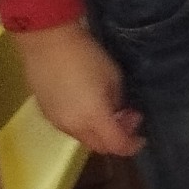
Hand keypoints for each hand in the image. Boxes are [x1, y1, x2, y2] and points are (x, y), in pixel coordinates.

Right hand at [16, 22, 143, 156]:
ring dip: (98, 131)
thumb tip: (116, 111)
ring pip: (82, 137)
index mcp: (93, 118)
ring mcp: (56, 121)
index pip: (116, 145)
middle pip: (99, 146)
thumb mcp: (113, 76)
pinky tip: (87, 105)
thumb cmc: (86, 55)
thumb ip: (117, 101)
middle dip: (116, 137)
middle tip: (127, 116)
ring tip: (108, 110)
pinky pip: (68, 127)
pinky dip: (83, 124)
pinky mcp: (45, 113)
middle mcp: (73, 127)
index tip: (142, 136)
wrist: (47, 42)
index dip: (132, 145)